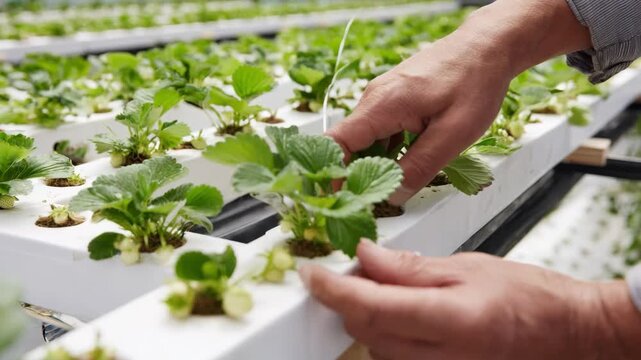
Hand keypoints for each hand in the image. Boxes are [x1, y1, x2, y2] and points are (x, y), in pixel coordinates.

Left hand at [299, 241, 640, 359]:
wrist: (562, 333)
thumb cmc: (527, 297)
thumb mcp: (467, 267)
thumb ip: (409, 267)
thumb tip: (366, 255)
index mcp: (449, 321)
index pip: (369, 306)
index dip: (331, 289)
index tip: (311, 273)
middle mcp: (439, 357)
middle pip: (364, 329)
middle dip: (348, 297)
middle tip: (357, 266)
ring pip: (374, 346)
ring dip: (365, 314)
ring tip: (386, 285)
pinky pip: (393, 358)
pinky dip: (383, 331)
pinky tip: (398, 310)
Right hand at [328, 0, 590, 204]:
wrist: (487, 47)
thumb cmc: (475, 82)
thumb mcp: (454, 134)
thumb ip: (421, 167)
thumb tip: (395, 196)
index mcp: (382, 105)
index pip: (336, 142)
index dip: (332, 173)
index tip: (339, 198)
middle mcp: (374, 99)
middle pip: (348, 144)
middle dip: (355, 174)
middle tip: (373, 201)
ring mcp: (382, 97)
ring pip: (365, 139)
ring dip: (374, 163)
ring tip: (392, 186)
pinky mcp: (393, 99)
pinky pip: (378, 130)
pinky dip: (385, 150)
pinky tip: (404, 162)